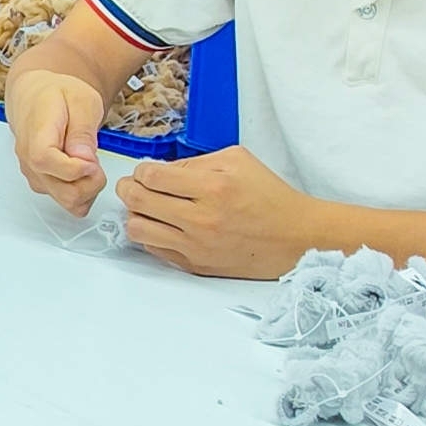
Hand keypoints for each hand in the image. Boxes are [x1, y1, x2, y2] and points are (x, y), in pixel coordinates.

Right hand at [5, 72, 108, 215]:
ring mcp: (35, 175)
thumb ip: (83, 129)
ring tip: (91, 164)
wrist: (36, 97)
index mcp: (35, 136)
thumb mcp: (81, 100)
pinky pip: (67, 202)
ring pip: (68, 202)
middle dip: (91, 182)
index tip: (92, 160)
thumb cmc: (56, 96)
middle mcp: (30, 161)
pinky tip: (85, 173)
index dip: (76, 168)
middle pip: (63, 192)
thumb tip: (83, 158)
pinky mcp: (43, 184)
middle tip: (97, 161)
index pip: (46, 162)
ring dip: (89, 189)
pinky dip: (83, 193)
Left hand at [117, 147, 326, 280]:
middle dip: (128, 189)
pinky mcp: (196, 265)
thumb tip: (160, 170)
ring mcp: (197, 246)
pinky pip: (154, 250)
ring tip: (147, 208)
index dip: (141, 171)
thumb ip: (194, 161)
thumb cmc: (269, 196)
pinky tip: (163, 225)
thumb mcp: (237, 160)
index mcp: (213, 187)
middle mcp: (202, 219)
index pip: (152, 176)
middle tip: (133, 186)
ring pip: (138, 229)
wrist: (296, 238)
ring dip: (136, 215)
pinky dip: (151, 235)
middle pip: (138, 202)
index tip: (146, 172)